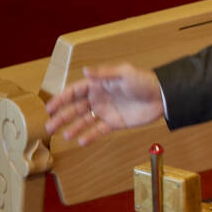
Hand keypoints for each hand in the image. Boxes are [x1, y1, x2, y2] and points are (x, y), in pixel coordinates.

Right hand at [43, 63, 164, 145]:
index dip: (61, 99)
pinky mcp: (115, 123)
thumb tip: (85, 70)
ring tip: (63, 135)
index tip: (49, 108)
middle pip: (75, 108)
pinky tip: (81, 141)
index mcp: (98, 84)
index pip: (74, 92)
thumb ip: (104, 74)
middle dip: (61, 117)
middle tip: (49, 127)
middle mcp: (99, 98)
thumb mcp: (124, 73)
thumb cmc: (144, 81)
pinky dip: (90, 135)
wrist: (162, 97)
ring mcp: (106, 111)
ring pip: (84, 121)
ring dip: (73, 127)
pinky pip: (99, 130)